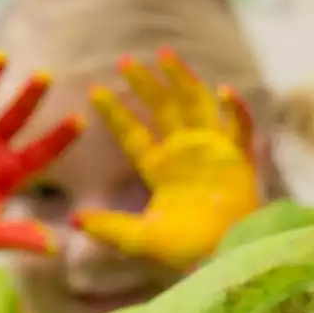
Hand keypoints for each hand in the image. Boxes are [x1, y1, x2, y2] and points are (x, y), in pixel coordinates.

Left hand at [72, 49, 260, 269]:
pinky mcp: (239, 158)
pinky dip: (236, 110)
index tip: (93, 91)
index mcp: (159, 169)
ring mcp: (213, 151)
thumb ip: (109, 228)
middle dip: (146, 84)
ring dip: (184, 80)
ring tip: (166, 55)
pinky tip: (225, 90)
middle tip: (126, 61)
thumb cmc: (185, 250)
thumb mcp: (140, 239)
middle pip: (163, 109)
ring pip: (197, 105)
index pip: (133, 134)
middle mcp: (185, 153)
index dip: (115, 113)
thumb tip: (73, 221)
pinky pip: (240, 128)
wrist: (225, 257)